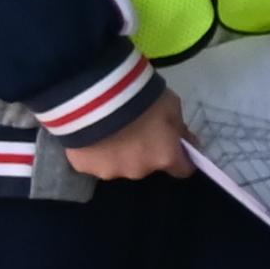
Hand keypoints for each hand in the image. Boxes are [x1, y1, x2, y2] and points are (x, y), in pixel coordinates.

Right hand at [62, 92, 195, 181]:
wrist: (96, 97)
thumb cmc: (142, 99)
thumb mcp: (172, 106)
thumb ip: (179, 128)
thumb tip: (185, 141)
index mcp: (164, 157)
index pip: (182, 169)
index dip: (180, 158)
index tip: (174, 146)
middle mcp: (139, 170)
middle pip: (147, 165)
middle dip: (144, 151)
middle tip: (135, 128)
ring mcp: (109, 171)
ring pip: (119, 165)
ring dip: (118, 152)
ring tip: (109, 130)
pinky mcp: (83, 168)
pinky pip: (93, 161)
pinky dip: (94, 151)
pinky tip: (90, 133)